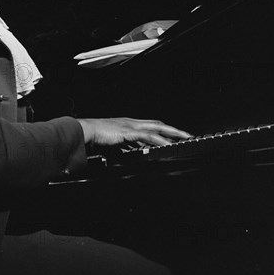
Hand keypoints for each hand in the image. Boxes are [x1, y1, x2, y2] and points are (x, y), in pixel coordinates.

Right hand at [77, 117, 191, 146]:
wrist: (85, 130)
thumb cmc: (95, 136)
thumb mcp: (113, 142)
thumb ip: (123, 146)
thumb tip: (130, 152)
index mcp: (129, 124)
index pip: (151, 125)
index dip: (163, 130)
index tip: (174, 135)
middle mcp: (132, 122)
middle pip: (158, 124)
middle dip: (174, 130)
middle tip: (188, 135)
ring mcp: (131, 126)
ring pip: (157, 128)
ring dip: (172, 133)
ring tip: (185, 138)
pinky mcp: (128, 131)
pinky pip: (147, 136)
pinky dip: (159, 140)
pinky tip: (168, 145)